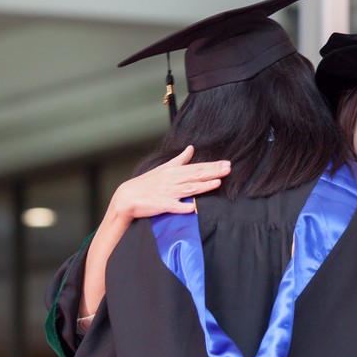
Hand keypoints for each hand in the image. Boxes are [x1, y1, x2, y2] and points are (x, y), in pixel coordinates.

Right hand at [111, 145, 230, 218]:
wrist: (128, 196)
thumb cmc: (147, 183)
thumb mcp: (164, 168)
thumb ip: (180, 159)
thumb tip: (191, 148)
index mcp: (174, 171)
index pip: (197, 167)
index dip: (213, 166)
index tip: (227, 164)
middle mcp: (173, 180)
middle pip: (196, 176)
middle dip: (213, 172)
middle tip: (228, 169)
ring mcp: (168, 192)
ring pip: (188, 188)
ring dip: (203, 186)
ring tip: (217, 182)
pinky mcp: (162, 205)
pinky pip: (174, 206)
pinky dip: (183, 207)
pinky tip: (193, 207)